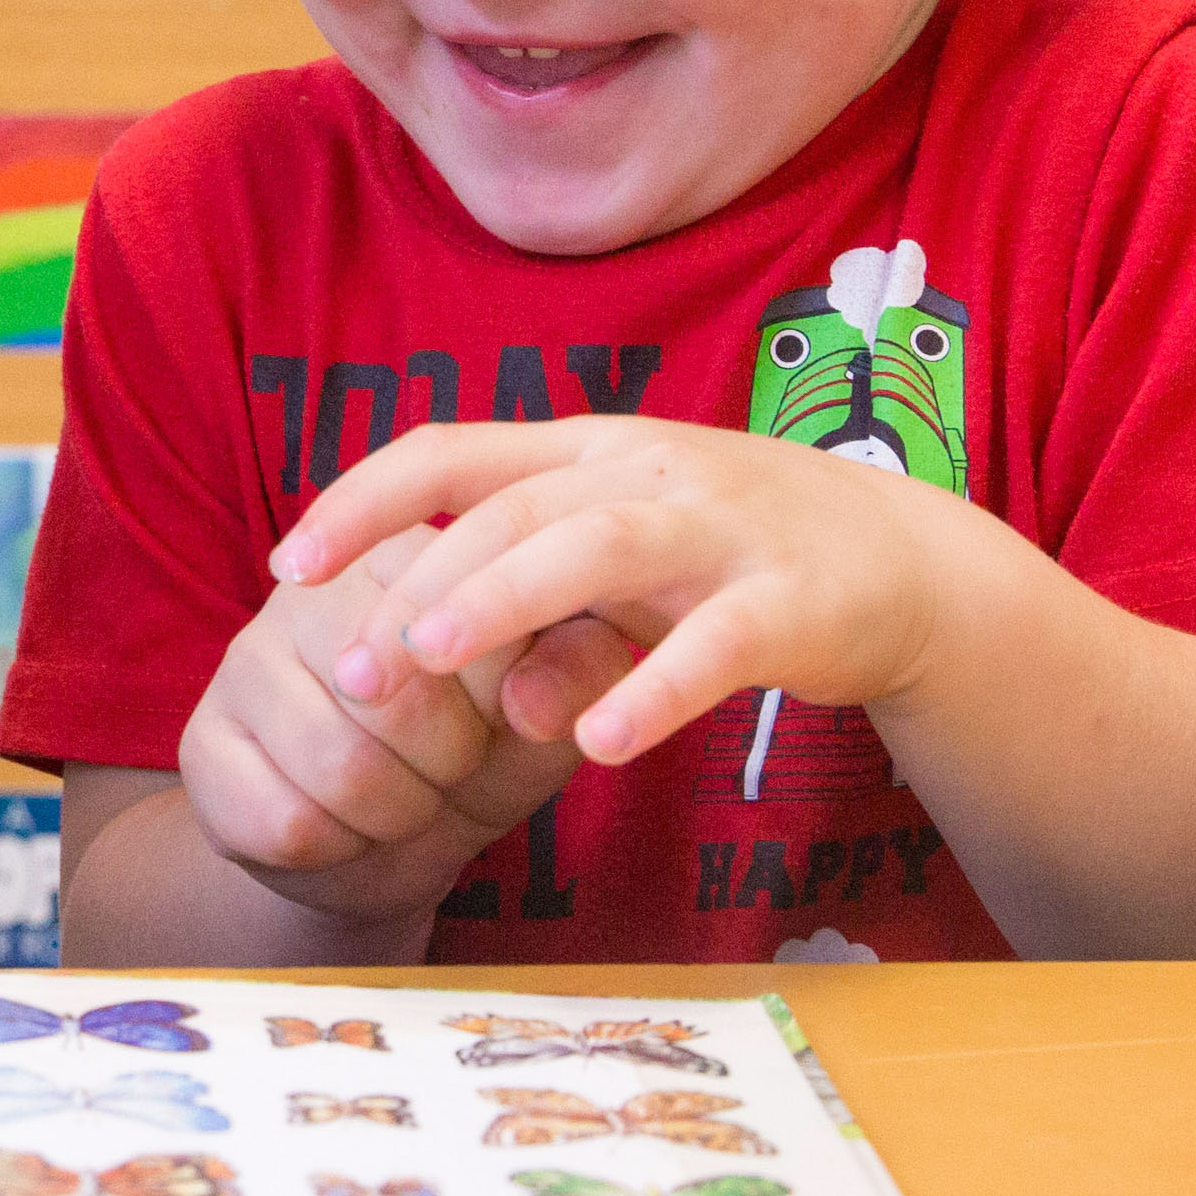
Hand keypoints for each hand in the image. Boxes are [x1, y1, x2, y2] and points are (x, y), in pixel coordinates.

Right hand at [170, 525, 632, 928]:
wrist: (384, 844)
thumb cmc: (477, 752)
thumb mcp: (546, 715)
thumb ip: (575, 680)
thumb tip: (538, 700)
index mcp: (404, 550)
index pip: (470, 626)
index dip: (503, 705)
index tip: (496, 716)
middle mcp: (312, 589)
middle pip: (398, 700)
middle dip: (447, 767)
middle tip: (445, 771)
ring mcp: (245, 661)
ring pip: (340, 768)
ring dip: (395, 815)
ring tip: (400, 801)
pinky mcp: (203, 742)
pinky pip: (288, 822)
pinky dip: (339, 850)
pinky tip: (341, 828)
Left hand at [281, 418, 984, 767]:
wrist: (909, 564)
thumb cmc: (736, 569)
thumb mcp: (631, 599)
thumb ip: (559, 642)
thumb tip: (499, 712)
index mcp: (589, 454)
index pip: (451, 451)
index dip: (362, 501)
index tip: (286, 567)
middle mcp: (646, 472)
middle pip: (513, 509)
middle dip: (423, 583)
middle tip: (353, 669)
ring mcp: (724, 530)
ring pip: (597, 548)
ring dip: (507, 600)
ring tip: (433, 664)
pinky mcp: (796, 601)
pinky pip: (718, 643)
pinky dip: (655, 687)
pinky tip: (601, 743)